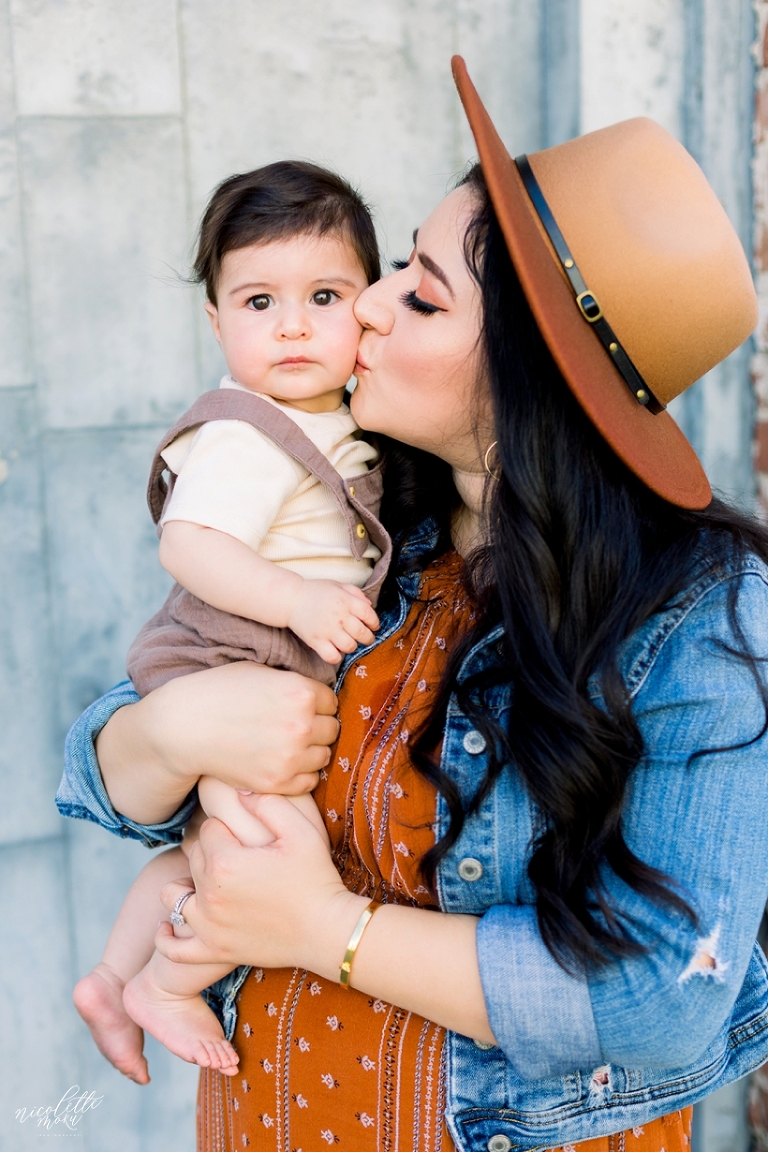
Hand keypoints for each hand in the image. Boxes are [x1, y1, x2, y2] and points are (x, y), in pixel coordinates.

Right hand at [98, 662, 339, 824]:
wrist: (184, 727)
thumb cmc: (218, 692)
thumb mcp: (260, 671)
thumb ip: (293, 681)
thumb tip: (318, 691)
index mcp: (300, 691)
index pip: (331, 701)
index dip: (316, 703)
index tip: (300, 706)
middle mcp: (302, 724)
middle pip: (332, 729)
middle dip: (317, 726)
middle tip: (292, 726)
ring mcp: (290, 756)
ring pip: (323, 756)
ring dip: (311, 751)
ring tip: (286, 744)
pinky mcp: (277, 782)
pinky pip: (308, 781)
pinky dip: (299, 774)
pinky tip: (281, 762)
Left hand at [155, 795, 364, 972]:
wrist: (327, 930)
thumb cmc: (316, 878)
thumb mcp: (300, 831)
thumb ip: (268, 804)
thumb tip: (241, 791)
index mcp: (225, 861)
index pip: (208, 828)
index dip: (229, 828)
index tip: (249, 837)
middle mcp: (209, 893)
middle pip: (192, 857)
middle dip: (211, 852)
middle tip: (240, 857)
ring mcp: (208, 926)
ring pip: (174, 894)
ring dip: (187, 885)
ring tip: (211, 883)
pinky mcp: (213, 951)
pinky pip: (175, 949)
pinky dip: (168, 937)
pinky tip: (172, 925)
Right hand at [288, 581, 378, 662]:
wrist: (290, 599)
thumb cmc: (316, 591)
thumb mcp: (338, 585)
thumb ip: (356, 593)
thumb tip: (370, 606)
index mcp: (346, 601)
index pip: (369, 615)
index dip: (375, 622)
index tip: (373, 626)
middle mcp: (339, 616)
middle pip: (362, 633)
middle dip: (368, 638)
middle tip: (365, 638)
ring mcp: (327, 630)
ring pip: (350, 646)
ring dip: (353, 647)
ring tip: (349, 643)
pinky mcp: (316, 641)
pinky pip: (332, 657)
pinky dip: (337, 657)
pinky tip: (336, 651)